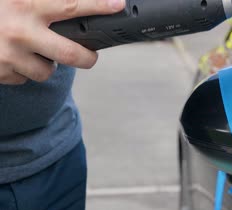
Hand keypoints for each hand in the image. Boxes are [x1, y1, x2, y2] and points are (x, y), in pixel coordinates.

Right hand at [0, 0, 124, 84]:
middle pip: (72, 54)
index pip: (72, 5)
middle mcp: (20, 31)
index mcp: (25, 4)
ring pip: (47, 71)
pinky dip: (21, 70)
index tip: (118, 5)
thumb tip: (68, 2)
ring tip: (29, 48)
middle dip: (87, 58)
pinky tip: (9, 55)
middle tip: (89, 56)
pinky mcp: (0, 74)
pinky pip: (23, 78)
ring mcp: (9, 56)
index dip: (99, 5)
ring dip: (44, 62)